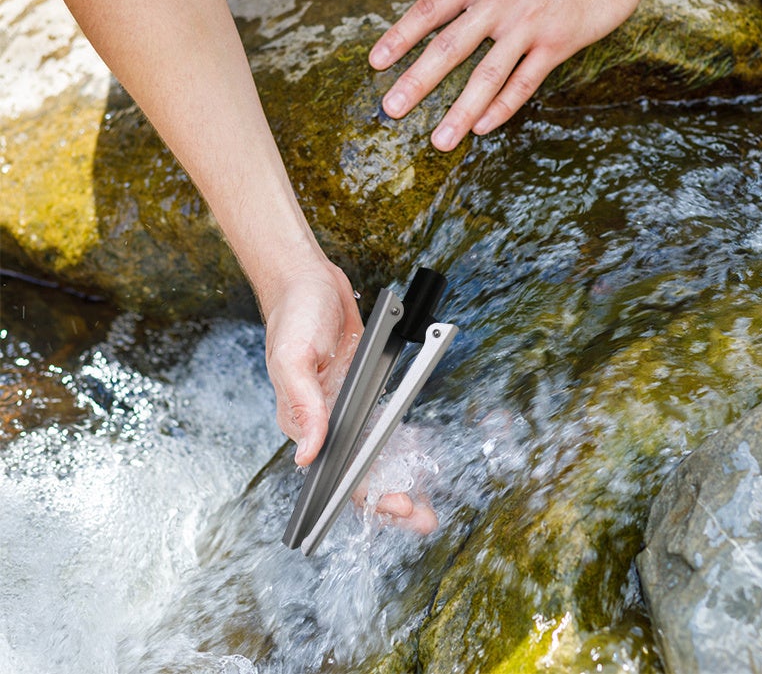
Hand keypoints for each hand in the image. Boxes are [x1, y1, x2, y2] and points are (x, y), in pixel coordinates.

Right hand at [262, 260, 439, 533]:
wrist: (308, 282)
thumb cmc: (293, 316)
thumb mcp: (293, 356)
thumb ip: (302, 406)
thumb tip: (306, 454)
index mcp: (304, 423)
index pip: (335, 476)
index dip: (367, 498)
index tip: (396, 509)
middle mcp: (325, 425)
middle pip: (360, 476)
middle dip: (391, 503)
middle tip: (425, 519)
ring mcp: (345, 412)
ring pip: (374, 460)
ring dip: (400, 482)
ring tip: (427, 503)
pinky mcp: (362, 396)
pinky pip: (384, 430)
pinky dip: (402, 448)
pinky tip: (420, 463)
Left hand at [369, 0, 641, 150]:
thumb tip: (441, 20)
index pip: (430, 11)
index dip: (401, 36)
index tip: (376, 63)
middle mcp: (500, 3)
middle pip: (450, 46)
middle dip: (418, 80)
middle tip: (391, 109)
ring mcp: (528, 25)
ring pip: (487, 75)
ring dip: (461, 111)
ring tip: (440, 142)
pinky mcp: (557, 44)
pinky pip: (524, 82)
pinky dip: (503, 107)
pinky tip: (481, 129)